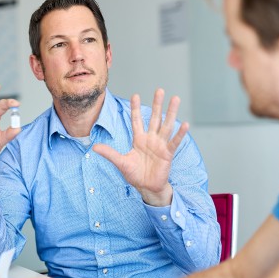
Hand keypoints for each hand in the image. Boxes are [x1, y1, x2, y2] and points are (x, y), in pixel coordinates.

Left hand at [93, 89, 188, 206]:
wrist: (147, 187)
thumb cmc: (135, 175)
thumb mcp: (121, 163)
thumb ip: (110, 154)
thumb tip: (94, 147)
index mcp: (139, 139)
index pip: (136, 120)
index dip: (135, 108)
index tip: (136, 95)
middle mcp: (151, 139)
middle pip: (154, 118)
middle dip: (157, 104)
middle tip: (159, 90)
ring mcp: (160, 145)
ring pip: (166, 125)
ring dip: (171, 112)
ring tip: (175, 99)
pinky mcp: (167, 154)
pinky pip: (174, 142)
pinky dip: (179, 134)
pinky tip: (184, 124)